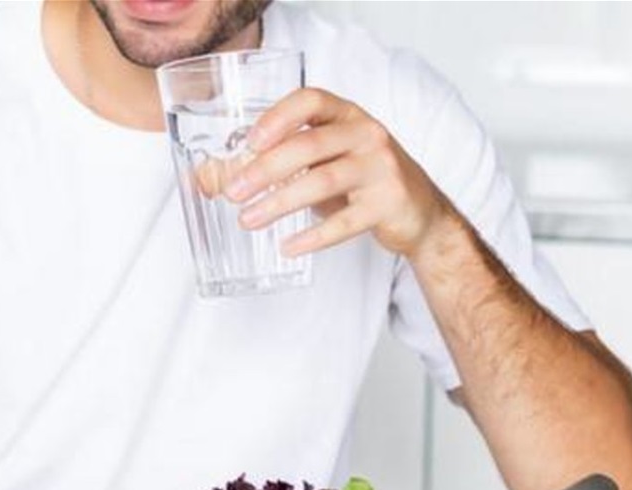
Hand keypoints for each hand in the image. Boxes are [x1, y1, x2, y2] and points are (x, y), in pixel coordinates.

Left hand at [224, 87, 454, 258]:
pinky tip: (289, 246)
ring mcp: (382, 168)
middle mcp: (367, 134)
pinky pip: (345, 223)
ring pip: (323, 182)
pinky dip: (313, 237)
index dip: (278, 117)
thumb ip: (282, 161)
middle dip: (265, 169)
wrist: (422, 213)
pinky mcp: (390, 203)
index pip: (311, 100)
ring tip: (249, 220)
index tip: (250, 141)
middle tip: (233, 192)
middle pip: (308, 145)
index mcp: (348, 115)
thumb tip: (209, 178)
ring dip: (280, 202)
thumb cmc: (362, 181)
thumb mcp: (327, 160)